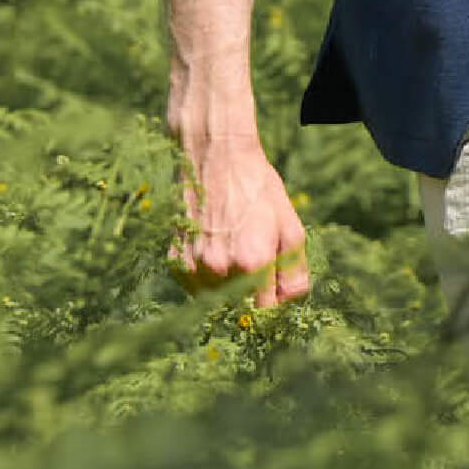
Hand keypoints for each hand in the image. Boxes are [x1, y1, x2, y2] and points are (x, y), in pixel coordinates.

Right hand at [170, 132, 311, 308]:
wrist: (214, 156)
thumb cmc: (256, 188)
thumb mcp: (289, 223)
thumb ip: (294, 269)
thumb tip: (291, 301)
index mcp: (252, 262)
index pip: (265, 312)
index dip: (272, 304)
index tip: (273, 293)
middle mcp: (219, 270)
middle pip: (239, 309)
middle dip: (250, 297)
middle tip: (254, 269)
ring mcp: (193, 268)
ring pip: (215, 301)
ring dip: (227, 290)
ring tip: (233, 253)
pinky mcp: (175, 263)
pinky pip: (195, 287)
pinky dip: (207, 279)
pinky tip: (215, 250)